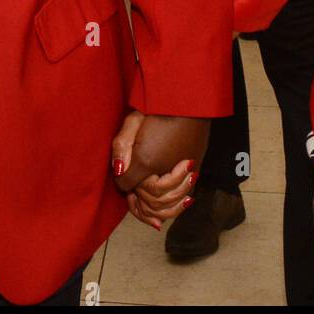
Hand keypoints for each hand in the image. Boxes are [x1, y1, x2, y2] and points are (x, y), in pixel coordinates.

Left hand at [110, 111, 207, 229]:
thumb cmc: (159, 108)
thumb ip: (121, 146)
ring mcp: (182, 173)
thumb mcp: (133, 121)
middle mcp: (164, 171)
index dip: (122, 184)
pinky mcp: (195, 169)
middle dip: (140, 201)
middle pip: (147, 200)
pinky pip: (184, 197)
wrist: (189, 101)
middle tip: (134, 198)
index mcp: (145, 160)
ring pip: (167, 205)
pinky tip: (173, 205)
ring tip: (153, 211)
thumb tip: (117, 170)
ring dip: (158, 209)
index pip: (125, 185)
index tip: (124, 177)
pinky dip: (177, 206)